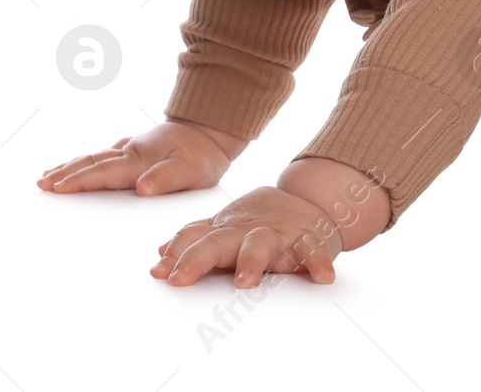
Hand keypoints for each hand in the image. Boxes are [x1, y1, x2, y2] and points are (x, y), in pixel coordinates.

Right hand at [37, 119, 243, 196]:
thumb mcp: (192, 170)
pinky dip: (86, 161)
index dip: (79, 180)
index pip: (103, 172)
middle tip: (40, 184)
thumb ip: (167, 179)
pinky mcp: (136, 149)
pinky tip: (78, 164)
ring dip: (70, 166)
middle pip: (91, 163)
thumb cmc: (204, 154)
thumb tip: (142, 188)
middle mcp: (130, 152)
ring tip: (47, 175)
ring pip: (95, 157)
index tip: (56, 187)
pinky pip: (104, 155)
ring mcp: (131, 148)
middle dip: (65, 173)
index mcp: (139, 160)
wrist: (215, 129)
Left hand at [150, 186, 341, 286]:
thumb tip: (159, 254)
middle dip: (198, 258)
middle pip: (218, 242)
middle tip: (179, 277)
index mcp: (226, 231)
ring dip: (252, 261)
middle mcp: (248, 232)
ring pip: (262, 245)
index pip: (195, 239)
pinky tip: (322, 277)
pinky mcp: (308, 239)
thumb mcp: (227, 228)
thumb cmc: (263, 222)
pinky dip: (318, 262)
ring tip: (245, 281)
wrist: (312, 199)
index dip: (176, 254)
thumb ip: (195, 240)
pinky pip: (313, 250)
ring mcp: (278, 235)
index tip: (159, 273)